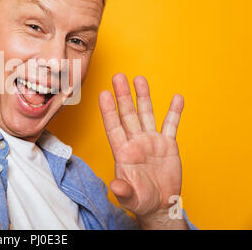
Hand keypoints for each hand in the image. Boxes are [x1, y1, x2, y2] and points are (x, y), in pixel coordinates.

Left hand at [99, 73, 186, 228]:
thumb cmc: (140, 201)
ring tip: (139, 79)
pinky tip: (177, 98)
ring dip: (143, 96)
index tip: (103, 93)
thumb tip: (116, 186)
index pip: (113, 127)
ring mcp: (151, 141)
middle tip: (118, 76)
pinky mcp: (168, 144)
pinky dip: (174, 112)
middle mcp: (135, 142)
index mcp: (122, 152)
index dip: (108, 111)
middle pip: (128, 114)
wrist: (159, 205)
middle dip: (123, 95)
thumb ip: (123, 190)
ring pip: (146, 114)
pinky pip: (171, 125)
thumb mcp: (130, 198)